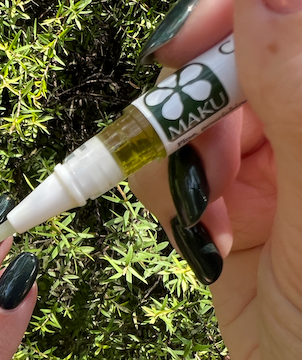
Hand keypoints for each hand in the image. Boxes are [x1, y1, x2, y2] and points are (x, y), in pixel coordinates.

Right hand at [130, 0, 301, 359]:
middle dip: (194, 103)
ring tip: (203, 219)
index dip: (236, 20)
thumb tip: (261, 4)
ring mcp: (269, 175)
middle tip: (181, 145)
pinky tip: (201, 238)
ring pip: (193, 125)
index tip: (185, 46)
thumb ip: (299, 104)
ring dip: (177, 165)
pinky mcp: (228, 211)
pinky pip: (175, 176)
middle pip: (233, 71)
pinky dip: (168, 199)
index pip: (288, 28)